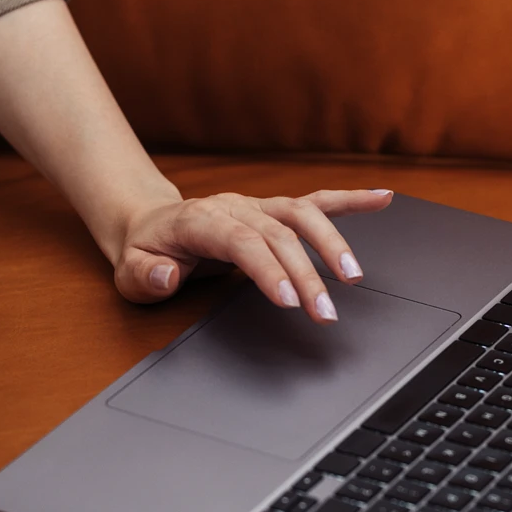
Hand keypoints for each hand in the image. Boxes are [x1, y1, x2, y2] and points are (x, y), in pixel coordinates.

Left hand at [112, 188, 393, 322]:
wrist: (149, 225)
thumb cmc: (145, 252)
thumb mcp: (129, 273)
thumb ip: (146, 276)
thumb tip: (166, 274)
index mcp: (200, 221)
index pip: (242, 242)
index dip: (268, 269)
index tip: (290, 300)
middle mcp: (234, 207)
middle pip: (278, 235)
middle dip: (307, 274)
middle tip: (326, 312)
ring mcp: (256, 206)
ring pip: (301, 215)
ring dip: (332, 242)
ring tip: (354, 276)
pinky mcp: (272, 210)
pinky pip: (315, 202)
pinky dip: (350, 201)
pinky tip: (382, 199)